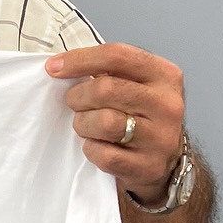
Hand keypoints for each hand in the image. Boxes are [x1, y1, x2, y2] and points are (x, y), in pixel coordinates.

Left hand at [45, 43, 184, 202]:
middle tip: (75, 103)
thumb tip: (60, 66)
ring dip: (83, 124)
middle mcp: (168, 104)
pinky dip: (92, 150)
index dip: (80, 59)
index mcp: (164, 75)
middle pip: (105, 89)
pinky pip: (104, 155)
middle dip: (78, 97)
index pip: (117, 56)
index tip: (54, 67)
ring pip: (105, 122)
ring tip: (87, 125)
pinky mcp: (149, 166)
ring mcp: (161, 138)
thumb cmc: (139, 114)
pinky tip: (98, 146)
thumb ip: (106, 70)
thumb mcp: (134, 83)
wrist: (166, 158)